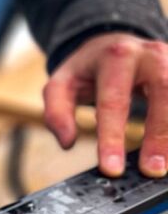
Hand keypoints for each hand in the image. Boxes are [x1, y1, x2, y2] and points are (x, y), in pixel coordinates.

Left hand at [43, 32, 167, 178]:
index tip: (112, 170)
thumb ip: (56, 111)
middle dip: (158, 134)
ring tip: (165, 165)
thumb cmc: (88, 71)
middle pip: (162, 92)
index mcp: (115, 57)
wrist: (115, 42)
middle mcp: (150, 54)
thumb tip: (67, 142)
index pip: (113, 102)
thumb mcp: (61, 84)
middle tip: (152, 170)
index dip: (112, 138)